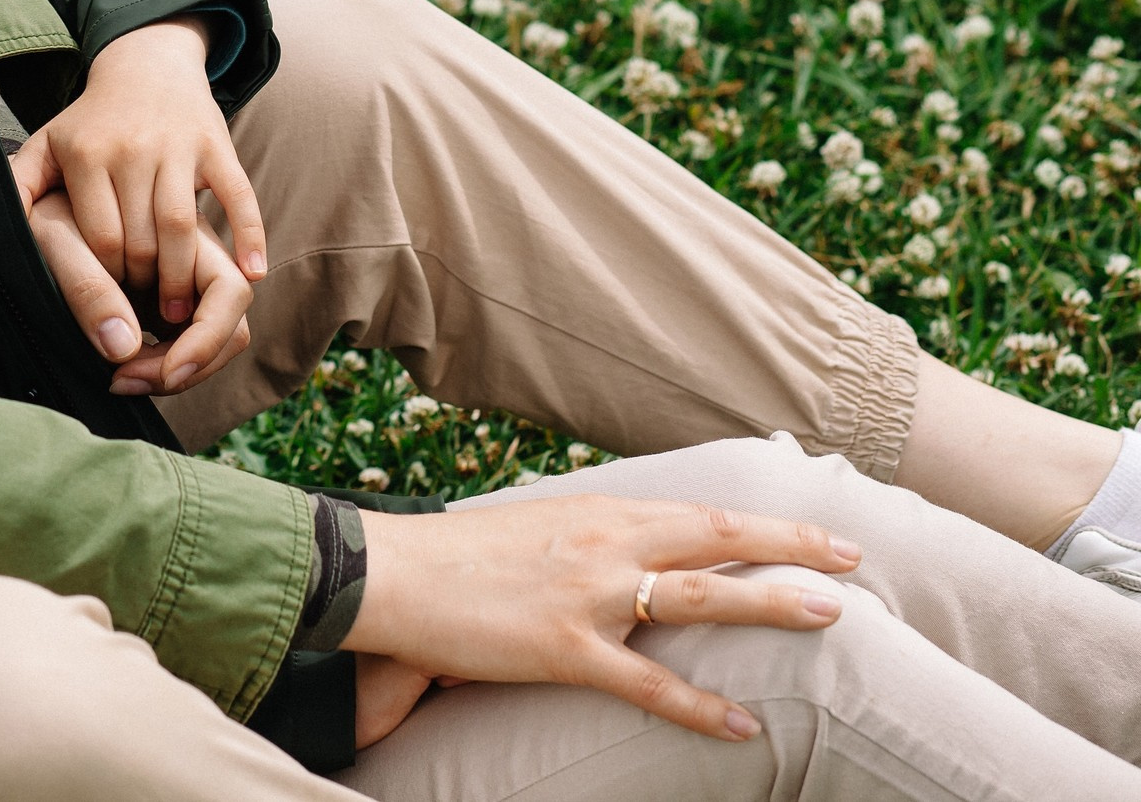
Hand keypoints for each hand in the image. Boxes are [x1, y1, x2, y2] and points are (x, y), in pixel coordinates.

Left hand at [9, 17, 266, 329]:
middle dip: (144, 284)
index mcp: (86, 154)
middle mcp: (132, 148)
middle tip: (146, 311)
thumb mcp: (46, 146)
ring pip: (183, 226)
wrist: (147, 65)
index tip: (112, 295)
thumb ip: (18, 185)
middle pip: (141, 239)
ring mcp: (178, 145)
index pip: (101, 239)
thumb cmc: (90, 122)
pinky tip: (250, 273)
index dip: (109, 277)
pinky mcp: (216, 144)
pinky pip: (238, 196)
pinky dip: (249, 236)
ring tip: (179, 310)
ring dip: (184, 276)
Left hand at [26, 191, 249, 394]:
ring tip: (122, 375)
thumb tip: (124, 347)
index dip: (204, 340)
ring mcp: (192, 263)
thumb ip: (86, 284)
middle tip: (124, 379)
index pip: (229, 288)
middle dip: (190, 362)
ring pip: (224, 329)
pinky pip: (199, 331)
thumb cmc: (40, 209)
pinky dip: (180, 360)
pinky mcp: (175, 286)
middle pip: (231, 316)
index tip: (156, 372)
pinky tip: (144, 373)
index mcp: (182, 218)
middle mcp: (198, 239)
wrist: (37, 195)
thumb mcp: (51, 238)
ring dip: (182, 366)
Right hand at [343, 497, 862, 741]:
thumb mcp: (526, 533)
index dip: (762, 521)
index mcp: (593, 511)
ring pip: (701, 594)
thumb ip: (574, 546)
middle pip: (717, 536)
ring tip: (831, 615)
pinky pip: (649, 682)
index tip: (815, 530)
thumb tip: (604, 561)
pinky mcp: (564, 647)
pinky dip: (700, 705)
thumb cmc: (447, 556)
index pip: (697, 512)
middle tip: (851, 559)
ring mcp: (588, 594)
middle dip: (791, 544)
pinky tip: (742, 724)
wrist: (385, 571)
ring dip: (770, 600)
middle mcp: (602, 542)